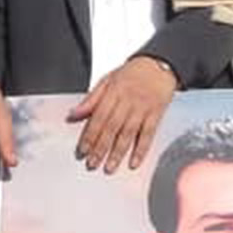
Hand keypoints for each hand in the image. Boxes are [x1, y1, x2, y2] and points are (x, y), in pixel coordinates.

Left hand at [66, 56, 176, 174]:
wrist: (159, 64)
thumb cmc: (132, 73)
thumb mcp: (108, 80)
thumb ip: (91, 99)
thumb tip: (73, 114)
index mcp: (113, 91)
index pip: (98, 117)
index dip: (90, 135)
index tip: (82, 150)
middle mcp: (128, 100)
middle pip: (112, 127)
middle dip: (101, 148)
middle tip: (92, 164)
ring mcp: (143, 108)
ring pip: (128, 133)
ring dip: (118, 153)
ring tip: (109, 167)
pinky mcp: (156, 114)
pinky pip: (148, 134)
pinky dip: (141, 150)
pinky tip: (134, 162)